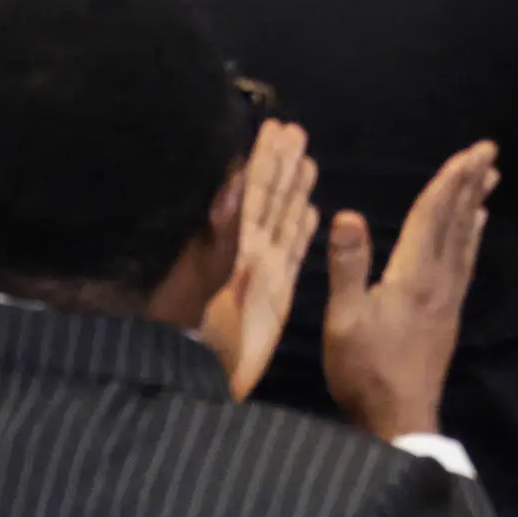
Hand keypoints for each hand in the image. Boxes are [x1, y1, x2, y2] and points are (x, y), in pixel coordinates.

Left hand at [196, 120, 319, 401]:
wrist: (206, 387)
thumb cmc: (205, 343)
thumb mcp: (208, 283)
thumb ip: (223, 234)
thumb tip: (231, 185)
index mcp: (235, 248)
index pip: (253, 194)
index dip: (263, 161)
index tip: (273, 129)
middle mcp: (251, 255)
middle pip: (269, 201)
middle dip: (281, 165)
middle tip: (294, 130)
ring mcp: (264, 275)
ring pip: (282, 222)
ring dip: (294, 190)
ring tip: (307, 159)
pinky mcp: (276, 297)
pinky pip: (292, 254)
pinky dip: (301, 231)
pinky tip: (312, 212)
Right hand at [322, 142, 499, 445]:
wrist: (399, 419)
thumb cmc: (365, 370)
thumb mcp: (344, 319)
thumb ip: (347, 265)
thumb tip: (348, 213)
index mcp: (414, 275)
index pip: (433, 216)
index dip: (450, 180)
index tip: (471, 151)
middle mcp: (440, 280)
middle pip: (457, 222)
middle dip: (471, 183)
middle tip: (490, 151)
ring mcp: (449, 298)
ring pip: (466, 240)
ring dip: (475, 205)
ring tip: (489, 178)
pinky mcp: (449, 314)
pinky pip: (466, 261)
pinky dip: (472, 236)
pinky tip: (476, 229)